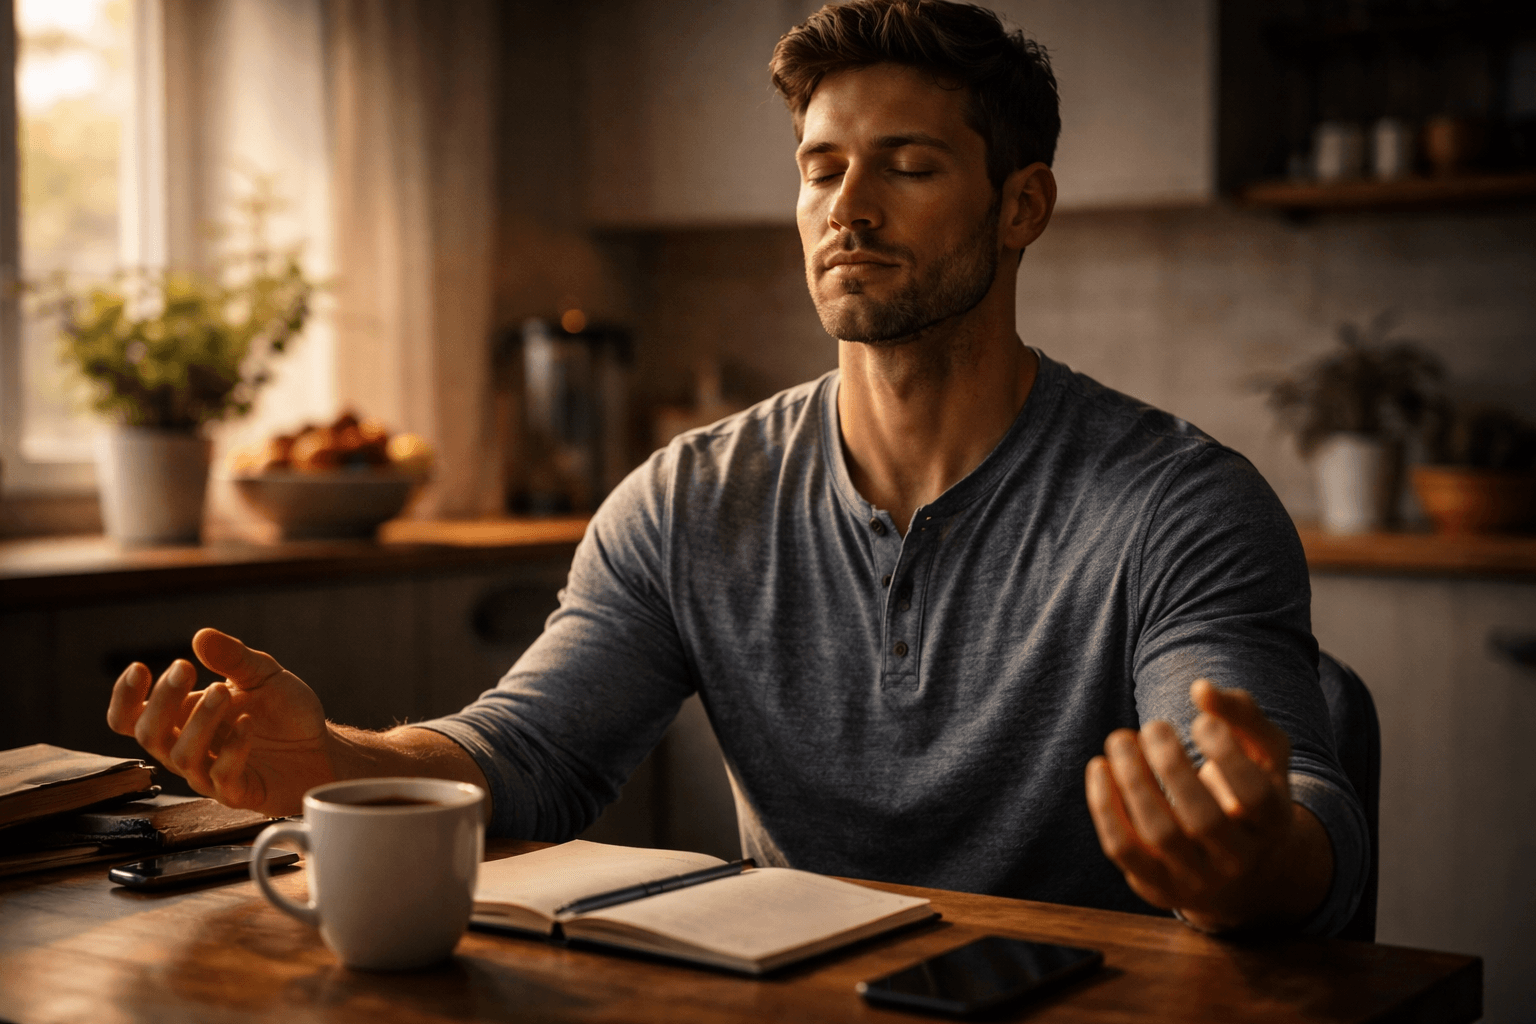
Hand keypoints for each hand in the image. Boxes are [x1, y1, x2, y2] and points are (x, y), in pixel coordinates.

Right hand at [107, 628, 334, 816]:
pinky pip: (223, 776)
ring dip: (199, 721)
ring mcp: (210, 774)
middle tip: (185, 668)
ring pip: (181, 756)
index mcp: (183, 719)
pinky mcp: (239, 792)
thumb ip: (233, 658)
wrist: (323, 748)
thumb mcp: (263, 675)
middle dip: (161, 701)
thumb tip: (201, 636)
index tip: (139, 668)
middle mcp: (188, 749)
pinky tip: (248, 723)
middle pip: (148, 735)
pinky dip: (233, 748)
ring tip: (222, 691)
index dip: (124, 698)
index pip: (130, 718)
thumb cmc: (284, 713)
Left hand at [1084, 679, 1331, 932]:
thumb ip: (1242, 713)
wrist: (1242, 870)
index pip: (1253, 797)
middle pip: (1204, 820)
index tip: (1201, 721)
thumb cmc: (1249, 792)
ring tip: (1121, 739)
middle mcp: (1237, 859)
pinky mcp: (1156, 885)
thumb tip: (1201, 689)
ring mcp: (1196, 878)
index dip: (1225, 754)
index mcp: (1272, 824)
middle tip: (1154, 726)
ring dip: (1133, 779)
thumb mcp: (1263, 752)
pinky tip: (1099, 766)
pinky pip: (1123, 849)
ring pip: (1159, 834)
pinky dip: (1104, 806)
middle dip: (1171, 765)